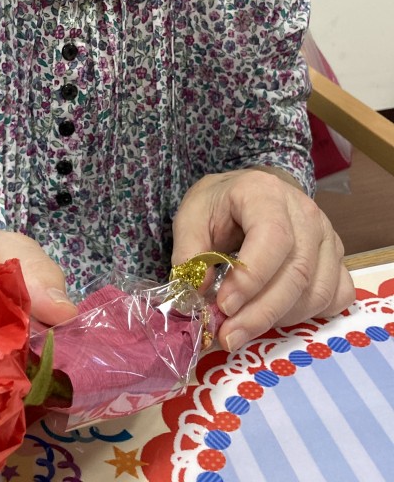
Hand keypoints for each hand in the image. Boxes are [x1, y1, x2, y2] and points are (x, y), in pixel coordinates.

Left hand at [171, 168, 354, 353]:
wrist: (248, 194)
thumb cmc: (220, 206)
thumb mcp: (191, 218)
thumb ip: (190, 254)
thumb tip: (199, 293)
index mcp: (265, 193)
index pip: (273, 237)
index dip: (251, 279)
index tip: (224, 306)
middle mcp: (305, 212)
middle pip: (297, 271)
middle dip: (261, 312)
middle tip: (229, 335)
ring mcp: (327, 236)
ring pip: (317, 291)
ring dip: (280, 319)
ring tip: (244, 326)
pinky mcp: (338, 258)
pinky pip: (335, 297)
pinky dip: (309, 316)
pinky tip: (277, 316)